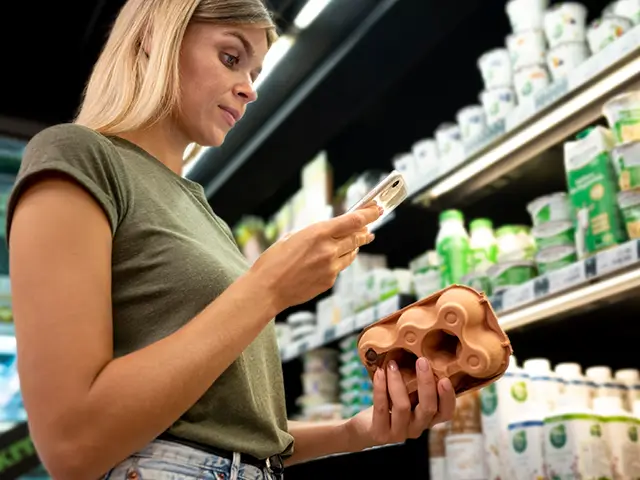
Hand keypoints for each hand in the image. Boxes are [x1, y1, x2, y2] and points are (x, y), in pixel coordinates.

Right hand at [250, 203, 381, 311]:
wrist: (267, 288)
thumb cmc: (273, 261)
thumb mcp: (292, 238)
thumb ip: (313, 234)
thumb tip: (326, 233)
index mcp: (318, 233)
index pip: (353, 221)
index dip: (368, 214)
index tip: (377, 209)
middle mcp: (328, 249)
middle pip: (357, 238)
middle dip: (364, 233)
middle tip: (369, 231)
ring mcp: (331, 267)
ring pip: (351, 254)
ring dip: (355, 248)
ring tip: (357, 244)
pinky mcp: (329, 281)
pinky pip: (339, 268)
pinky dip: (339, 262)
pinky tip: (333, 262)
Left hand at [345, 357, 455, 449]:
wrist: (363, 428)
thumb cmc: (388, 406)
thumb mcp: (405, 395)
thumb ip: (414, 383)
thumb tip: (419, 354)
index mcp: (426, 418)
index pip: (445, 413)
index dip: (448, 398)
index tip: (445, 379)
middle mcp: (416, 428)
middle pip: (428, 408)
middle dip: (426, 383)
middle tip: (422, 361)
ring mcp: (399, 433)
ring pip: (403, 406)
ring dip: (398, 382)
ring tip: (392, 364)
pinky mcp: (381, 434)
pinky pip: (382, 408)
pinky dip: (380, 388)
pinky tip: (379, 373)